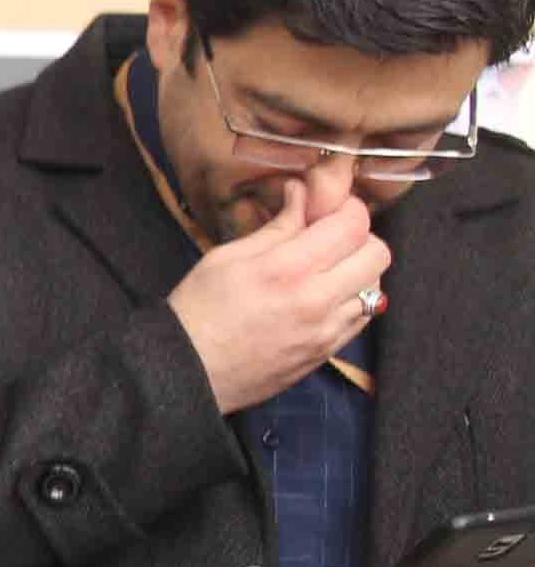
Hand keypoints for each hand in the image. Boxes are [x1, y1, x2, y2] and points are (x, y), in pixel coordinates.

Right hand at [165, 179, 388, 413]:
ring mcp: (326, 330)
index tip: (329, 209)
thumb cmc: (197, 311)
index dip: (348, 208)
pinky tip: (322, 299)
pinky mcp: (327, 352)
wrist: (188, 372)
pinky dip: (351, 302)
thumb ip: (276, 227)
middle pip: (378, 255)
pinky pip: (362, 318)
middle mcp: (317, 299)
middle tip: (331, 240)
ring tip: (326, 272)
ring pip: (376, 287)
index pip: (353, 225)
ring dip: (357, 272)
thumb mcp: (226, 257)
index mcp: (288, 268)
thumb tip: (301, 193)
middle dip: (360, 239)